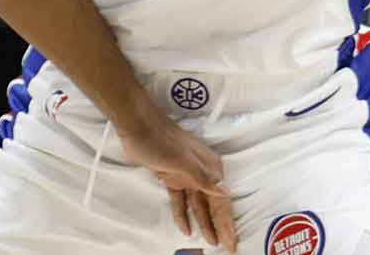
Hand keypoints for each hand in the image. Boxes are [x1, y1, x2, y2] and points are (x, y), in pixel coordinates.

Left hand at [117, 113, 235, 250]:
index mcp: (210, 166)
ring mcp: (186, 175)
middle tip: (226, 247)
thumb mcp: (183, 161)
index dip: (227, 222)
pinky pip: (180, 200)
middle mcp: (202, 172)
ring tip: (210, 242)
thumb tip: (224, 191)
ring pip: (198, 204)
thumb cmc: (162, 141)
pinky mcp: (171, 177)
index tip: (232, 242)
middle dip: (220, 226)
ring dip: (204, 223)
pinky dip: (183, 214)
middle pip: (213, 204)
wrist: (138, 126)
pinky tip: (186, 229)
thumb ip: (203, 178)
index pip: (222, 200)